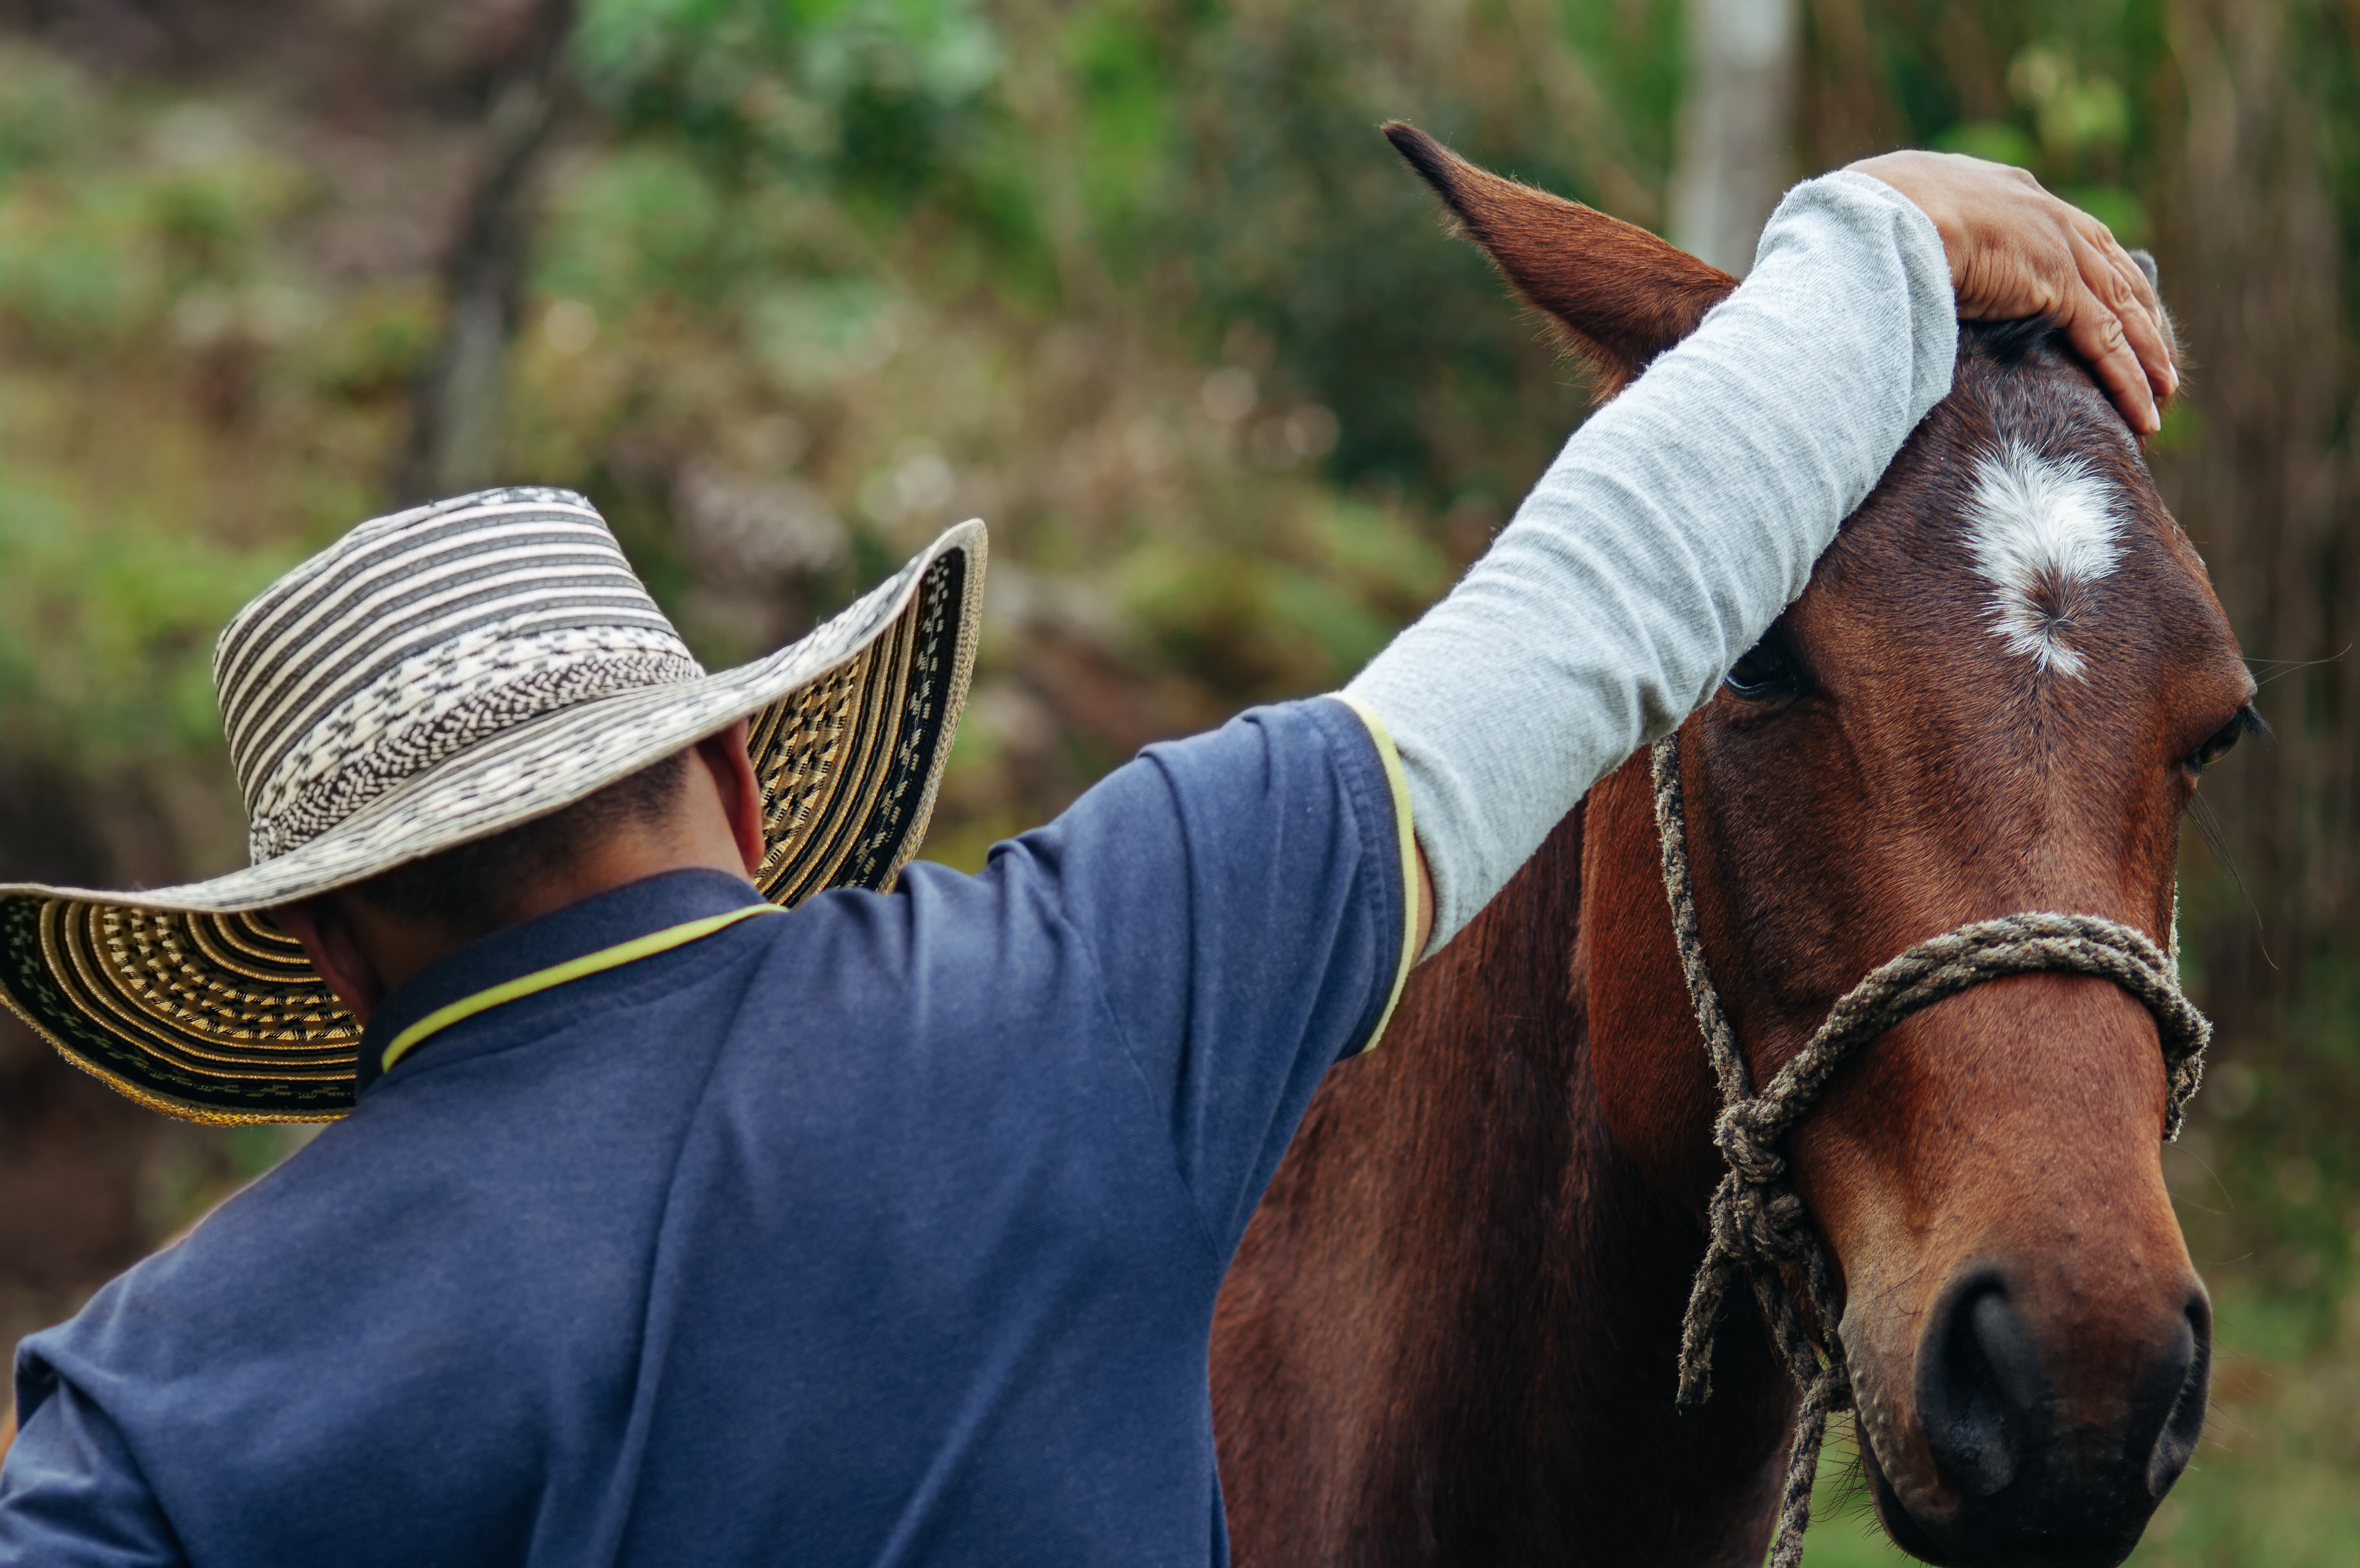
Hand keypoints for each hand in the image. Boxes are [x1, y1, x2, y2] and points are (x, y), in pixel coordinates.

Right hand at [1847, 149, 2175, 434]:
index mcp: (2005, 193)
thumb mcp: (1900, 224)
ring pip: (2120, 309)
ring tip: (2162, 393)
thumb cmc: (1866, 221)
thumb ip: (1919, 248)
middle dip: (2138, 315)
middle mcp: (2043, 212)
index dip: (2093, 274)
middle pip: (2111, 269)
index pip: (2068, 236)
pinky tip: (2144, 411)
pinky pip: (2106, 341)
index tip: (2108, 306)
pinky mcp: (2056, 284)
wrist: (1880, 215)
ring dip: (2145, 355)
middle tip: (2157, 355)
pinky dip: (2128, 379)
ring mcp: (2055, 246)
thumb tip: (1895, 278)